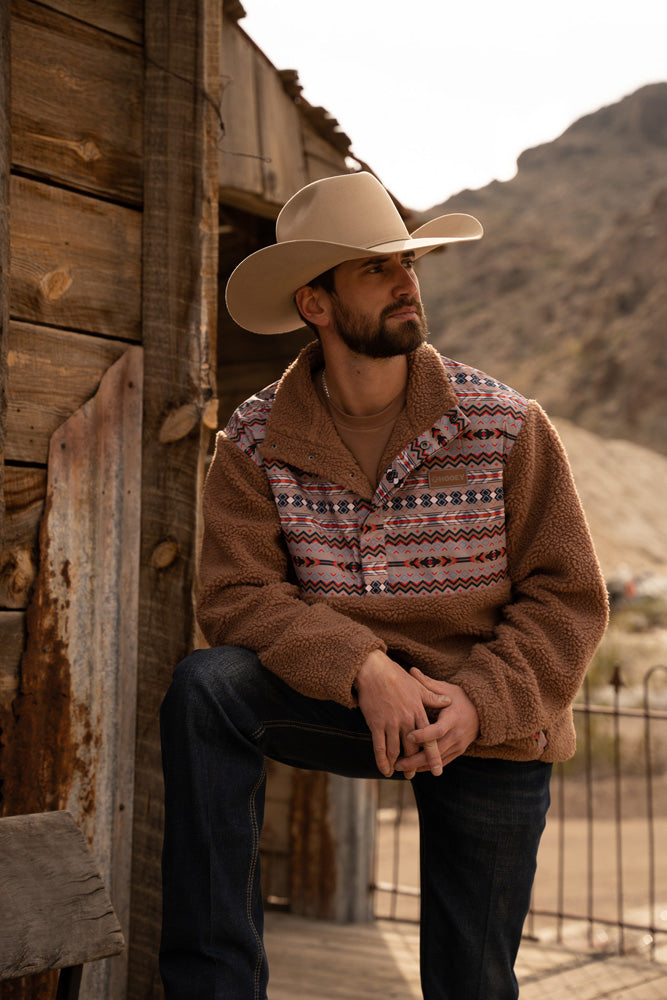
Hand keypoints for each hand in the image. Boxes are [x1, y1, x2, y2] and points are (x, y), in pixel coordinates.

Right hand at [354, 652, 450, 777]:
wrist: (373, 671)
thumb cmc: (395, 676)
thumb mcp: (417, 686)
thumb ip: (432, 697)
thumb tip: (448, 701)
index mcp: (418, 711)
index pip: (429, 738)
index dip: (433, 755)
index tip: (438, 770)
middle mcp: (406, 719)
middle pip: (412, 748)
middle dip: (413, 763)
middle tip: (413, 774)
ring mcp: (390, 722)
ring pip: (396, 750)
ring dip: (398, 764)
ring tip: (400, 773)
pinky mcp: (376, 724)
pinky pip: (380, 747)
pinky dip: (382, 760)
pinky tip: (384, 768)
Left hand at [395, 667, 479, 774]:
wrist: (483, 711)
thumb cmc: (461, 698)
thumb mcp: (446, 689)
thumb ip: (428, 684)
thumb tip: (411, 670)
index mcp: (453, 718)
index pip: (438, 730)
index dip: (423, 734)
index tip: (408, 736)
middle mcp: (457, 734)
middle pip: (436, 750)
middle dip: (416, 758)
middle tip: (396, 763)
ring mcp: (459, 745)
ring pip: (438, 759)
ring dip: (419, 765)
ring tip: (399, 767)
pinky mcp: (459, 751)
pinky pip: (443, 761)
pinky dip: (428, 766)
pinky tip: (413, 769)